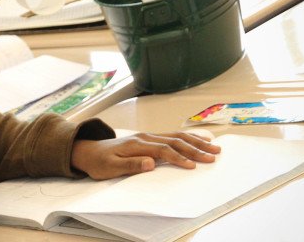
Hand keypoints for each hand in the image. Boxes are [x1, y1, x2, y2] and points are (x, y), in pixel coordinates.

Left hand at [70, 132, 220, 179]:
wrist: (89, 151)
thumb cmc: (99, 162)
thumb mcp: (110, 168)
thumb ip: (131, 165)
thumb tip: (151, 163)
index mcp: (137, 145)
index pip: (163, 151)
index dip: (179, 158)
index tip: (193, 166)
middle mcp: (145, 137)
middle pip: (174, 141)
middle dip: (195, 149)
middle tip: (213, 157)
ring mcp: (148, 136)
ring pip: (176, 136)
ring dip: (196, 142)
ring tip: (215, 148)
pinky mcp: (149, 138)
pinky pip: (172, 136)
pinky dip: (189, 137)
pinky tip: (201, 139)